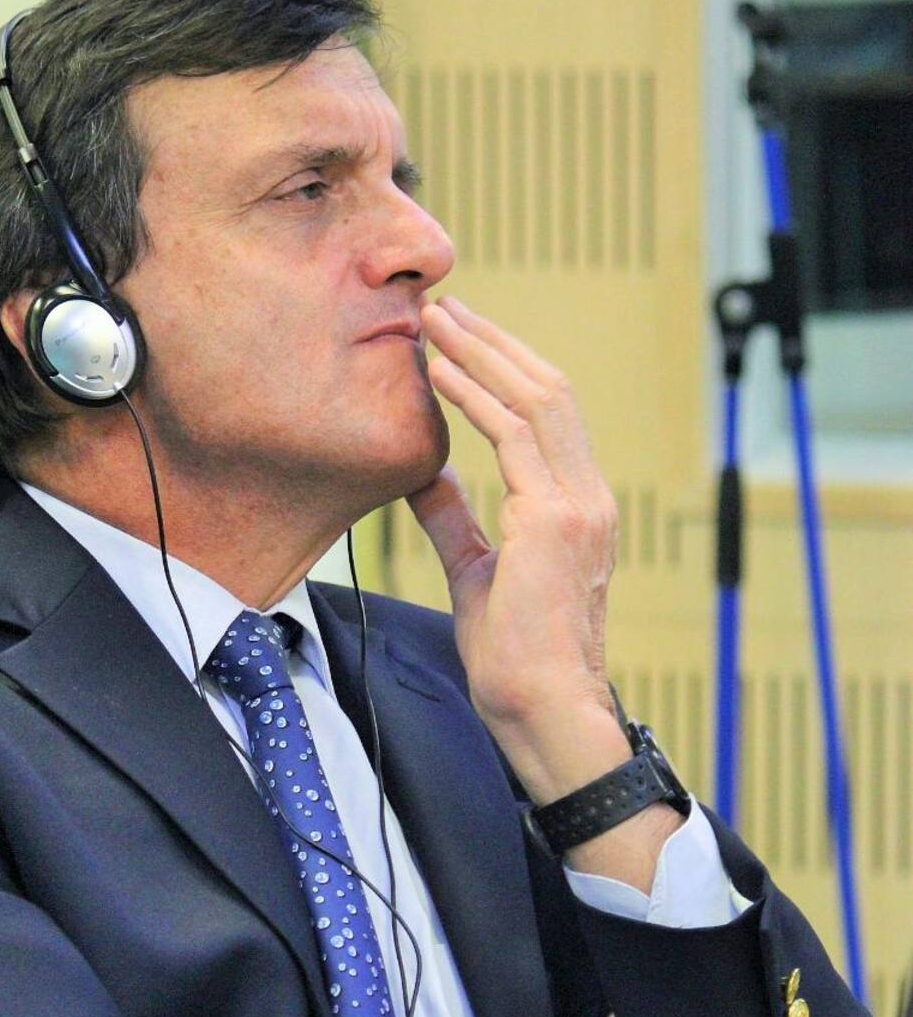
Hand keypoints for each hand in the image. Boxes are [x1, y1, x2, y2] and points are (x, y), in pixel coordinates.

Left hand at [410, 297, 621, 799]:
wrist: (541, 708)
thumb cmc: (513, 658)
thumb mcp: (478, 572)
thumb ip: (458, 521)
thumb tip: (428, 476)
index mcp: (578, 508)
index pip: (547, 417)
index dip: (503, 371)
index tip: (459, 342)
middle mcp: (588, 497)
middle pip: (548, 391)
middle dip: (493, 344)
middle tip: (442, 308)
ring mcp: (578, 505)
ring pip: (536, 399)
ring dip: (480, 354)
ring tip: (433, 322)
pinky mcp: (555, 520)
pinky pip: (512, 436)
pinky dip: (472, 396)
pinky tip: (436, 372)